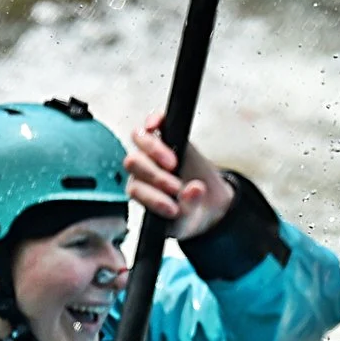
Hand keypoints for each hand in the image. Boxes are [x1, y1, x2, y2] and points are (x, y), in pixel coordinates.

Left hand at [124, 113, 235, 238]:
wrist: (206, 201)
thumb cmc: (190, 211)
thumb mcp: (188, 221)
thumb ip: (188, 209)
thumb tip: (194, 188)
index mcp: (141, 191)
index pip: (135, 189)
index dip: (154, 199)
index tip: (174, 209)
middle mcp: (142, 170)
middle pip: (133, 162)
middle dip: (156, 176)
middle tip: (176, 187)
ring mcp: (154, 151)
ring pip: (139, 139)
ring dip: (155, 150)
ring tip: (173, 164)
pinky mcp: (170, 135)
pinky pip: (156, 121)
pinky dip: (155, 120)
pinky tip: (156, 126)